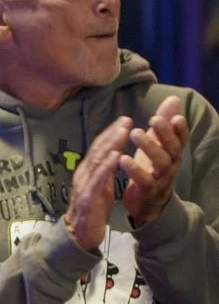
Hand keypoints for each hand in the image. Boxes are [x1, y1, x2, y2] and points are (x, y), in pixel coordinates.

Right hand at [64, 116, 132, 254]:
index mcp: (86, 173)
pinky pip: (98, 179)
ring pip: (97, 161)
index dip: (110, 134)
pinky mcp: (87, 197)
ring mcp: (84, 186)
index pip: (97, 149)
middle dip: (112, 134)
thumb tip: (113, 157)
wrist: (78, 237)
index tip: (123, 121)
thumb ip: (104, 173)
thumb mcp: (99, 189)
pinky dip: (106, 165)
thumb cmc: (91, 213)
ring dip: (111, 144)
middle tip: (126, 120)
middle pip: (97, 150)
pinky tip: (115, 155)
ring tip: (123, 131)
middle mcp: (82, 176)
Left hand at [122, 95, 188, 225]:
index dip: (180, 128)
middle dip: (164, 133)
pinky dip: (134, 169)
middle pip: (173, 148)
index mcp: (173, 153)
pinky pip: (144, 180)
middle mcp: (171, 164)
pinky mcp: (148, 191)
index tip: (175, 116)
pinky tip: (123, 158)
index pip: (181, 138)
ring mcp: (161, 179)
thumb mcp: (158, 144)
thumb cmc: (151, 168)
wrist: (147, 203)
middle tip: (153, 119)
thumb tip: (173, 99)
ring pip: (160, 163)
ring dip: (148, 147)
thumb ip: (164, 123)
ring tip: (134, 133)